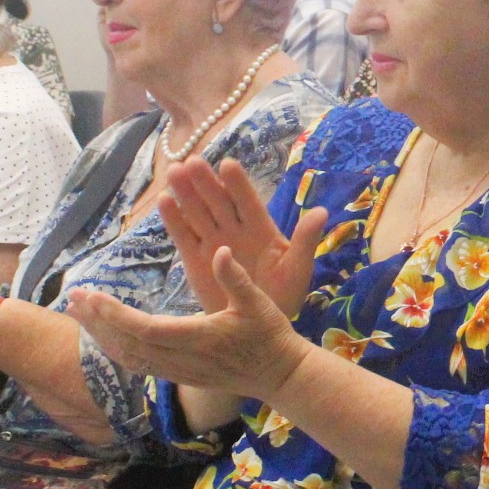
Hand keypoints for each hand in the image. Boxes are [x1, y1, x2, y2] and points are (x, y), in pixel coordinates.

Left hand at [67, 244, 307, 404]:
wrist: (279, 375)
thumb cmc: (270, 335)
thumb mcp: (257, 302)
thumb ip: (235, 278)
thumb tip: (219, 250)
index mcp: (197, 338)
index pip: (144, 328)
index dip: (114, 314)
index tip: (91, 295)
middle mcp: (181, 359)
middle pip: (126, 344)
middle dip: (96, 322)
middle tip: (73, 297)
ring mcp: (178, 371)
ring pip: (128, 358)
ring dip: (101, 336)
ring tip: (80, 313)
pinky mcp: (179, 376)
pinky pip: (138, 365)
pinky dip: (115, 349)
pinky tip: (104, 335)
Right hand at [163, 158, 329, 318]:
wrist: (259, 326)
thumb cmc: (283, 295)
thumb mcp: (297, 268)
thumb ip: (305, 240)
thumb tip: (322, 211)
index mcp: (260, 229)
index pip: (247, 201)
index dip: (238, 184)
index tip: (228, 165)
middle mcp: (234, 230)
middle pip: (218, 201)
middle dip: (206, 182)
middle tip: (192, 161)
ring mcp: (213, 243)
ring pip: (198, 213)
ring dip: (186, 193)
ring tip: (174, 171)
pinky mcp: (195, 260)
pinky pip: (184, 236)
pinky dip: (174, 220)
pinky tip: (165, 201)